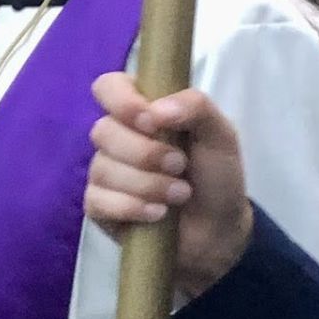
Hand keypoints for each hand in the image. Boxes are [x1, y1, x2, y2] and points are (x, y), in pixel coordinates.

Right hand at [85, 72, 253, 302]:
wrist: (219, 231)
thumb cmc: (217, 176)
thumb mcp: (220, 134)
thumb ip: (196, 106)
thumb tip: (155, 111)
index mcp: (144, 110)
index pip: (109, 87)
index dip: (123, 101)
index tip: (151, 122)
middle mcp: (119, 137)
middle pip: (103, 131)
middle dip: (146, 153)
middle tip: (180, 166)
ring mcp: (105, 172)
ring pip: (102, 168)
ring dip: (147, 184)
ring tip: (179, 195)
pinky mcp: (100, 206)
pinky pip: (98, 200)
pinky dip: (132, 207)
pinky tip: (158, 214)